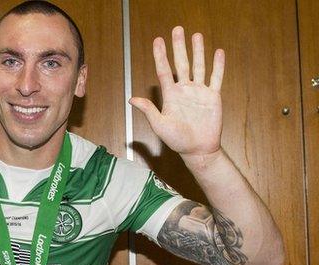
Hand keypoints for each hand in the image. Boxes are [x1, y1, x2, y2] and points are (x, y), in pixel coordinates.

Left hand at [129, 26, 224, 158]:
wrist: (197, 149)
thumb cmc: (177, 140)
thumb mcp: (159, 125)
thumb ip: (148, 110)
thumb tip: (131, 99)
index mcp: (170, 95)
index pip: (164, 70)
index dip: (160, 55)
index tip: (157, 41)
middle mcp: (184, 90)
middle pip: (181, 63)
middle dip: (179, 46)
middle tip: (177, 30)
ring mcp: (199, 92)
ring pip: (198, 66)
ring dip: (198, 51)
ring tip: (196, 35)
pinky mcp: (213, 96)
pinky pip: (216, 78)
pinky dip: (218, 65)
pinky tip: (218, 53)